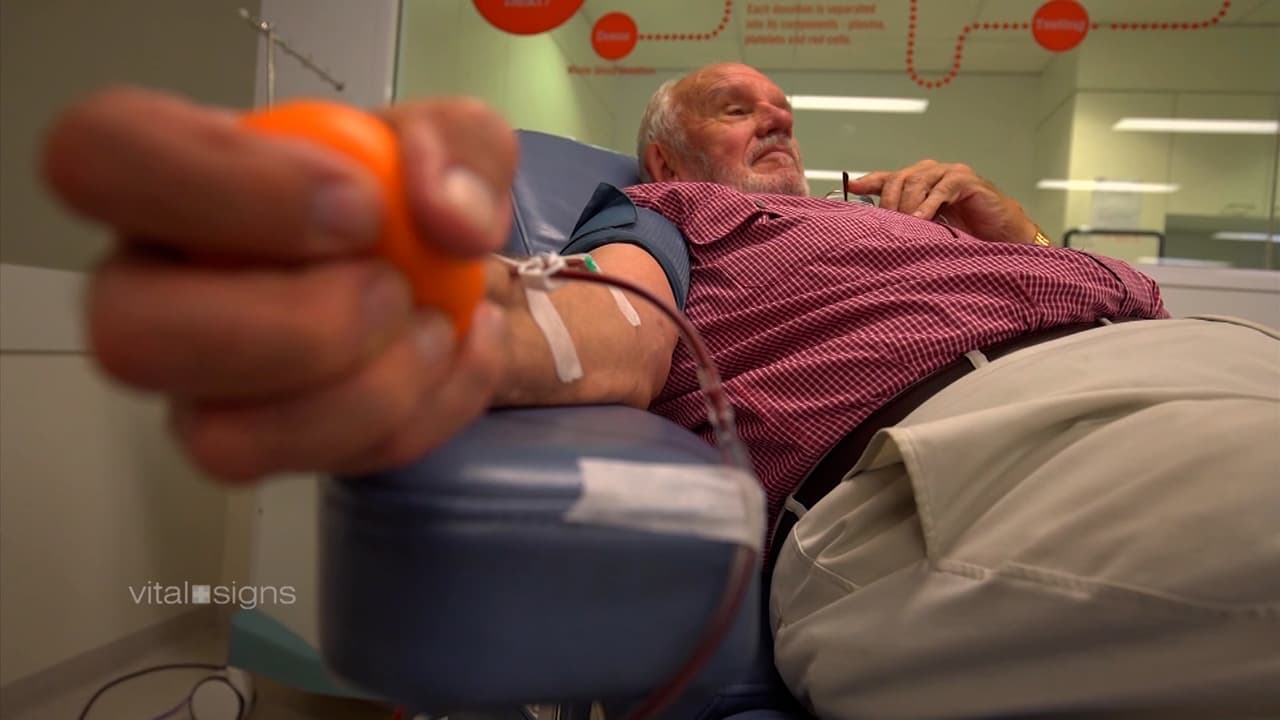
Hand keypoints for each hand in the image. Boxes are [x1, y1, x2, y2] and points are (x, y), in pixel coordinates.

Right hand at [42, 87, 517, 480]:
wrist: (451, 277)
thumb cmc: (413, 193)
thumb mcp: (460, 138)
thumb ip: (460, 152)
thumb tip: (445, 217)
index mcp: (170, 173)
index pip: (99, 154)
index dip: (223, 185)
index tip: (359, 205)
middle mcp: (154, 286)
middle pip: (128, 335)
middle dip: (293, 329)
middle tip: (391, 289)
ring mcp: (198, 384)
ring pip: (217, 440)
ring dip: (361, 396)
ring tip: (434, 328)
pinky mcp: (263, 448)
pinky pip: (316, 468)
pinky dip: (418, 418)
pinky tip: (459, 354)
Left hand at [846, 159, 1037, 244]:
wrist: (1001, 233)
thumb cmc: (965, 230)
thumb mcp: (927, 227)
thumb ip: (906, 221)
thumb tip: (878, 228)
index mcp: (920, 181)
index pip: (889, 177)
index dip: (869, 181)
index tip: (851, 187)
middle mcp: (932, 172)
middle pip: (899, 178)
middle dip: (889, 201)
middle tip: (886, 223)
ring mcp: (949, 174)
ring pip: (917, 181)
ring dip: (907, 205)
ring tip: (904, 224)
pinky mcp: (966, 181)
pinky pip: (942, 188)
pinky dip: (929, 204)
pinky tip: (922, 219)